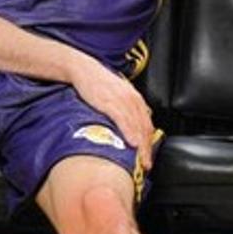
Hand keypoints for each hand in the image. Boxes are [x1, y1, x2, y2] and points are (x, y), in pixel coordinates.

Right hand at [68, 55, 156, 170]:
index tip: (148, 156)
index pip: (147, 124)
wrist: (83, 69)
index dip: (149, 143)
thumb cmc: (97, 83)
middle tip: (147, 164)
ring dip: (141, 145)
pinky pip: (123, 120)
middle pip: (144, 128)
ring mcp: (122, 101)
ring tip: (142, 160)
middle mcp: (132, 100)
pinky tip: (132, 143)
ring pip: (136, 126)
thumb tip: (125, 127)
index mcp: (135, 99)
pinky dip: (129, 132)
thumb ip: (123, 109)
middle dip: (147, 148)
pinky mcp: (110, 102)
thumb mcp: (115, 95)